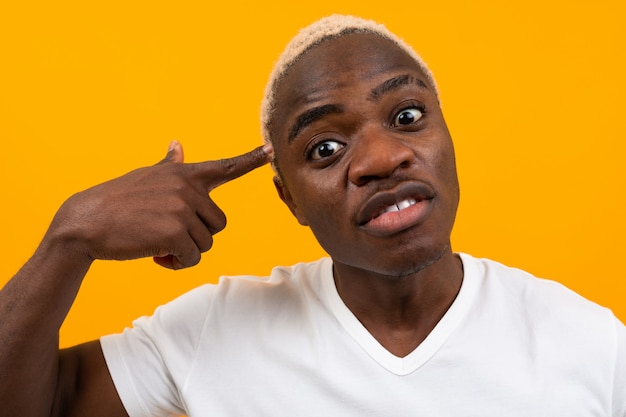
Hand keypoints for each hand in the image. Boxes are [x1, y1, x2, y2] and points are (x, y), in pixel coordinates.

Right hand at [47, 141, 272, 269]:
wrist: (85, 222)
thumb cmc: (117, 199)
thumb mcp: (146, 176)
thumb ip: (169, 165)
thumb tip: (178, 144)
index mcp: (183, 174)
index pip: (224, 167)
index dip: (250, 159)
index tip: (271, 150)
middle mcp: (188, 188)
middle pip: (218, 224)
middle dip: (198, 235)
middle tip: (169, 235)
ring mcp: (182, 208)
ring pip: (206, 243)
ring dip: (185, 252)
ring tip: (159, 244)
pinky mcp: (175, 232)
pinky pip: (192, 258)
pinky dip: (177, 264)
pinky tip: (157, 256)